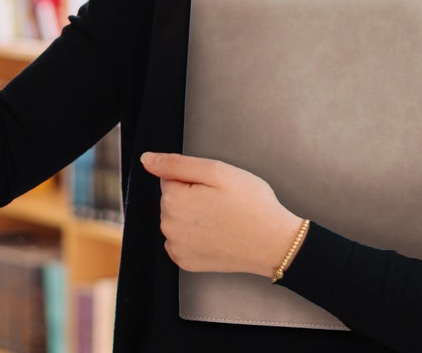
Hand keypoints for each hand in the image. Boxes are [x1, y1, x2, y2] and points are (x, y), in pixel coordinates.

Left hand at [141, 152, 304, 276]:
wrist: (273, 243)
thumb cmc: (251, 204)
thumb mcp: (217, 171)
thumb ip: (177, 163)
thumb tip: (147, 160)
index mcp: (174, 201)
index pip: (170, 177)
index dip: (194, 178)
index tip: (214, 187)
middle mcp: (169, 227)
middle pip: (171, 198)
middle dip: (192, 195)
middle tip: (221, 201)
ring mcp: (177, 247)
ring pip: (176, 218)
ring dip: (193, 215)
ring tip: (222, 217)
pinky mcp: (186, 262)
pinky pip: (181, 239)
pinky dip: (194, 235)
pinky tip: (216, 233)